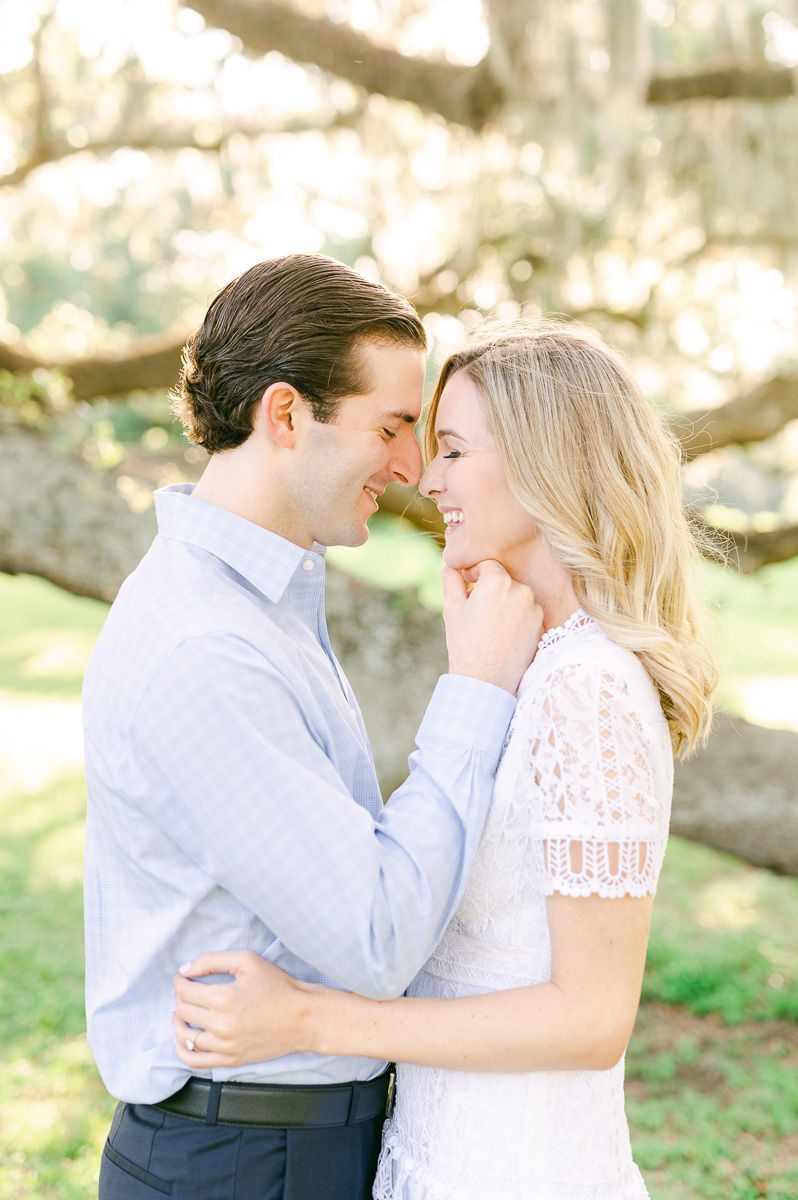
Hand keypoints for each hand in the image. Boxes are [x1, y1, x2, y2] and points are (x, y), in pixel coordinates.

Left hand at [172, 950, 314, 1068]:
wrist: (303, 1017)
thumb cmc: (278, 985)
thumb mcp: (247, 960)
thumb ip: (212, 961)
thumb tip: (185, 970)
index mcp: (224, 998)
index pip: (185, 991)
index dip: (179, 981)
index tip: (183, 977)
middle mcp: (221, 1025)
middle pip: (183, 1011)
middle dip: (180, 997)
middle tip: (188, 990)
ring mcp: (225, 1046)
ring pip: (185, 1037)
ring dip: (179, 1022)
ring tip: (183, 1012)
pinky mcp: (230, 1060)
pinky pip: (195, 1061)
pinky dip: (183, 1049)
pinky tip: (185, 1037)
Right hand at [443, 560, 543, 694]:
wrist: (485, 680)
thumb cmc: (465, 643)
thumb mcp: (453, 609)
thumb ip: (452, 583)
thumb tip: (448, 568)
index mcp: (497, 582)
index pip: (489, 565)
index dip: (477, 573)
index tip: (468, 584)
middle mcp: (520, 590)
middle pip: (505, 581)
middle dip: (492, 590)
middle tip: (477, 609)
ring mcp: (534, 609)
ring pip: (518, 597)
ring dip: (506, 604)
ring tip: (491, 625)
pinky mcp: (541, 626)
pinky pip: (528, 614)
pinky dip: (518, 619)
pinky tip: (504, 635)